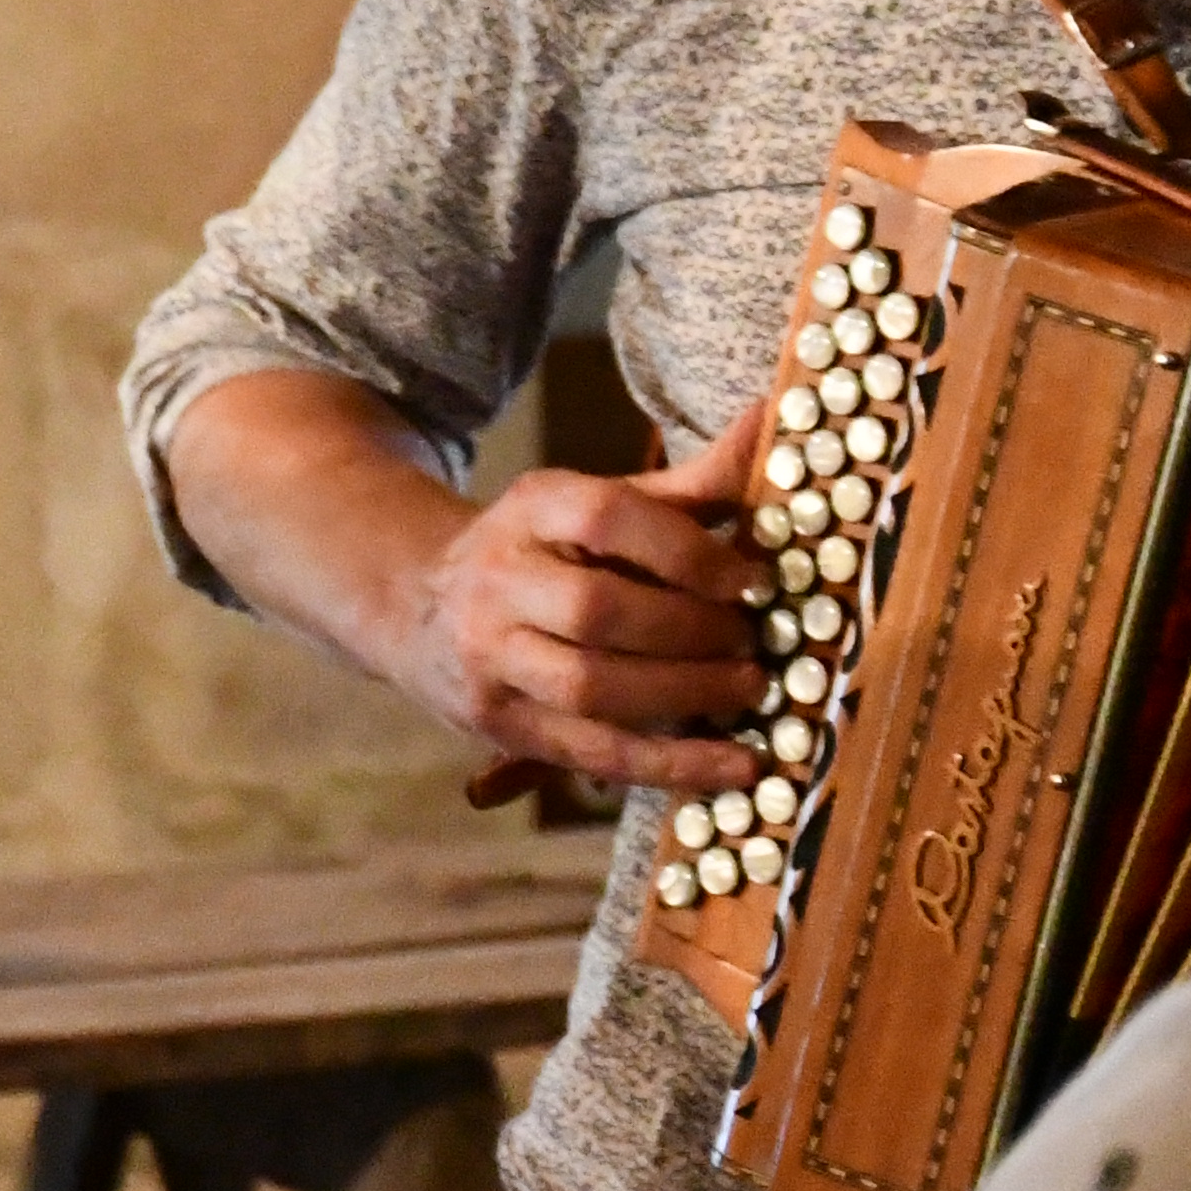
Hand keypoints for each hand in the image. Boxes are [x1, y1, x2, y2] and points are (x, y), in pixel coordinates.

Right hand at [394, 407, 772, 796]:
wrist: (417, 605)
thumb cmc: (542, 552)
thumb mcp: (598, 505)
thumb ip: (688, 486)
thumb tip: (773, 423)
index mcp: (530, 509)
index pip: (605, 518)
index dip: (685, 550)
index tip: (750, 580)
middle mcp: (498, 580)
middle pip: (598, 610)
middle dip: (691, 631)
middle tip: (755, 642)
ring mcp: (490, 658)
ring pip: (593, 688)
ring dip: (685, 694)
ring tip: (748, 690)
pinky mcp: (499, 724)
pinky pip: (594, 753)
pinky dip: (672, 765)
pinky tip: (735, 767)